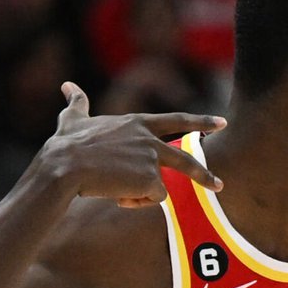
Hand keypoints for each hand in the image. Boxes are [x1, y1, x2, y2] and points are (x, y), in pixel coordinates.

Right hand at [43, 81, 224, 207]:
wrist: (65, 166)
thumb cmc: (65, 145)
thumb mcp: (73, 120)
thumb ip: (77, 102)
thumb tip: (66, 85)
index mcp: (137, 123)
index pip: (176, 120)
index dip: (201, 121)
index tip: (222, 122)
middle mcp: (150, 139)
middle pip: (187, 158)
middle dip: (204, 175)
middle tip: (219, 186)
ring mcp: (152, 158)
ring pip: (159, 187)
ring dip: (137, 194)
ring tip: (113, 190)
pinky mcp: (151, 178)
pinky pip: (151, 199)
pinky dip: (134, 202)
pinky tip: (115, 195)